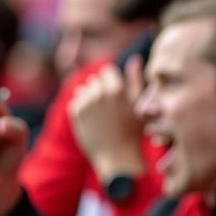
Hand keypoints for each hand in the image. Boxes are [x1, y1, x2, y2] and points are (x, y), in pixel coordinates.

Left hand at [69, 58, 146, 184]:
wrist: (118, 157)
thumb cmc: (134, 131)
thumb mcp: (140, 104)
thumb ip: (136, 79)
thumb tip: (134, 58)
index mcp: (117, 89)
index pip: (107, 70)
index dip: (113, 81)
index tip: (118, 95)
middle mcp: (99, 93)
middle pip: (95, 79)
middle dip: (101, 89)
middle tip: (110, 108)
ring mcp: (86, 103)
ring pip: (84, 89)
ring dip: (91, 97)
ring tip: (102, 114)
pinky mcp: (75, 114)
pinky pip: (76, 101)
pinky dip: (83, 108)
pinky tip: (93, 119)